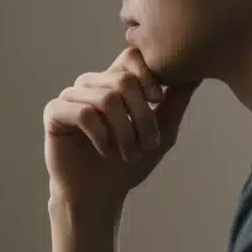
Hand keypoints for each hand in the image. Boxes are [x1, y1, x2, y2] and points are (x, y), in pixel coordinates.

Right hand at [44, 47, 199, 209]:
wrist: (99, 195)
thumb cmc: (128, 164)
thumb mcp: (162, 130)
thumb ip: (177, 99)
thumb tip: (198, 71)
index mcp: (113, 82)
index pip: (131, 56)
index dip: (149, 74)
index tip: (159, 101)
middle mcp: (91, 85)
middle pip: (123, 79)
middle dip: (142, 115)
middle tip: (148, 145)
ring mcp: (70, 97)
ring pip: (105, 98)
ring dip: (124, 131)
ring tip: (129, 154)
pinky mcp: (54, 113)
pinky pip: (83, 113)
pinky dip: (101, 136)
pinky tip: (105, 152)